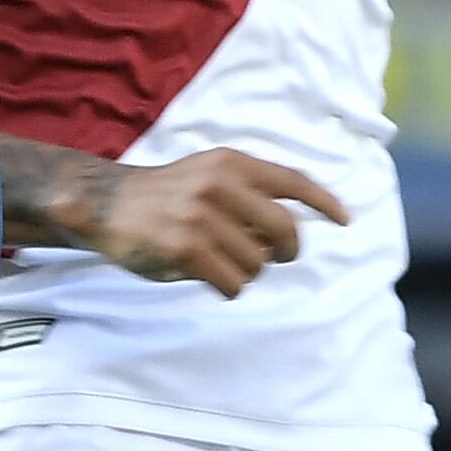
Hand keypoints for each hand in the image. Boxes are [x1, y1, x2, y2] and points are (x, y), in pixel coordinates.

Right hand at [70, 148, 348, 294]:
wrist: (105, 203)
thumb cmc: (165, 194)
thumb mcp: (208, 173)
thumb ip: (249, 189)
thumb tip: (293, 227)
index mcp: (231, 163)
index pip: (292, 181)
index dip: (324, 202)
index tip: (345, 221)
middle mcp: (219, 185)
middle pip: (285, 229)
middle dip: (287, 250)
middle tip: (276, 257)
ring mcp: (201, 217)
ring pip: (257, 263)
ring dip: (247, 272)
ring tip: (222, 262)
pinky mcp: (185, 249)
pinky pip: (232, 283)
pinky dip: (228, 287)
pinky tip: (209, 277)